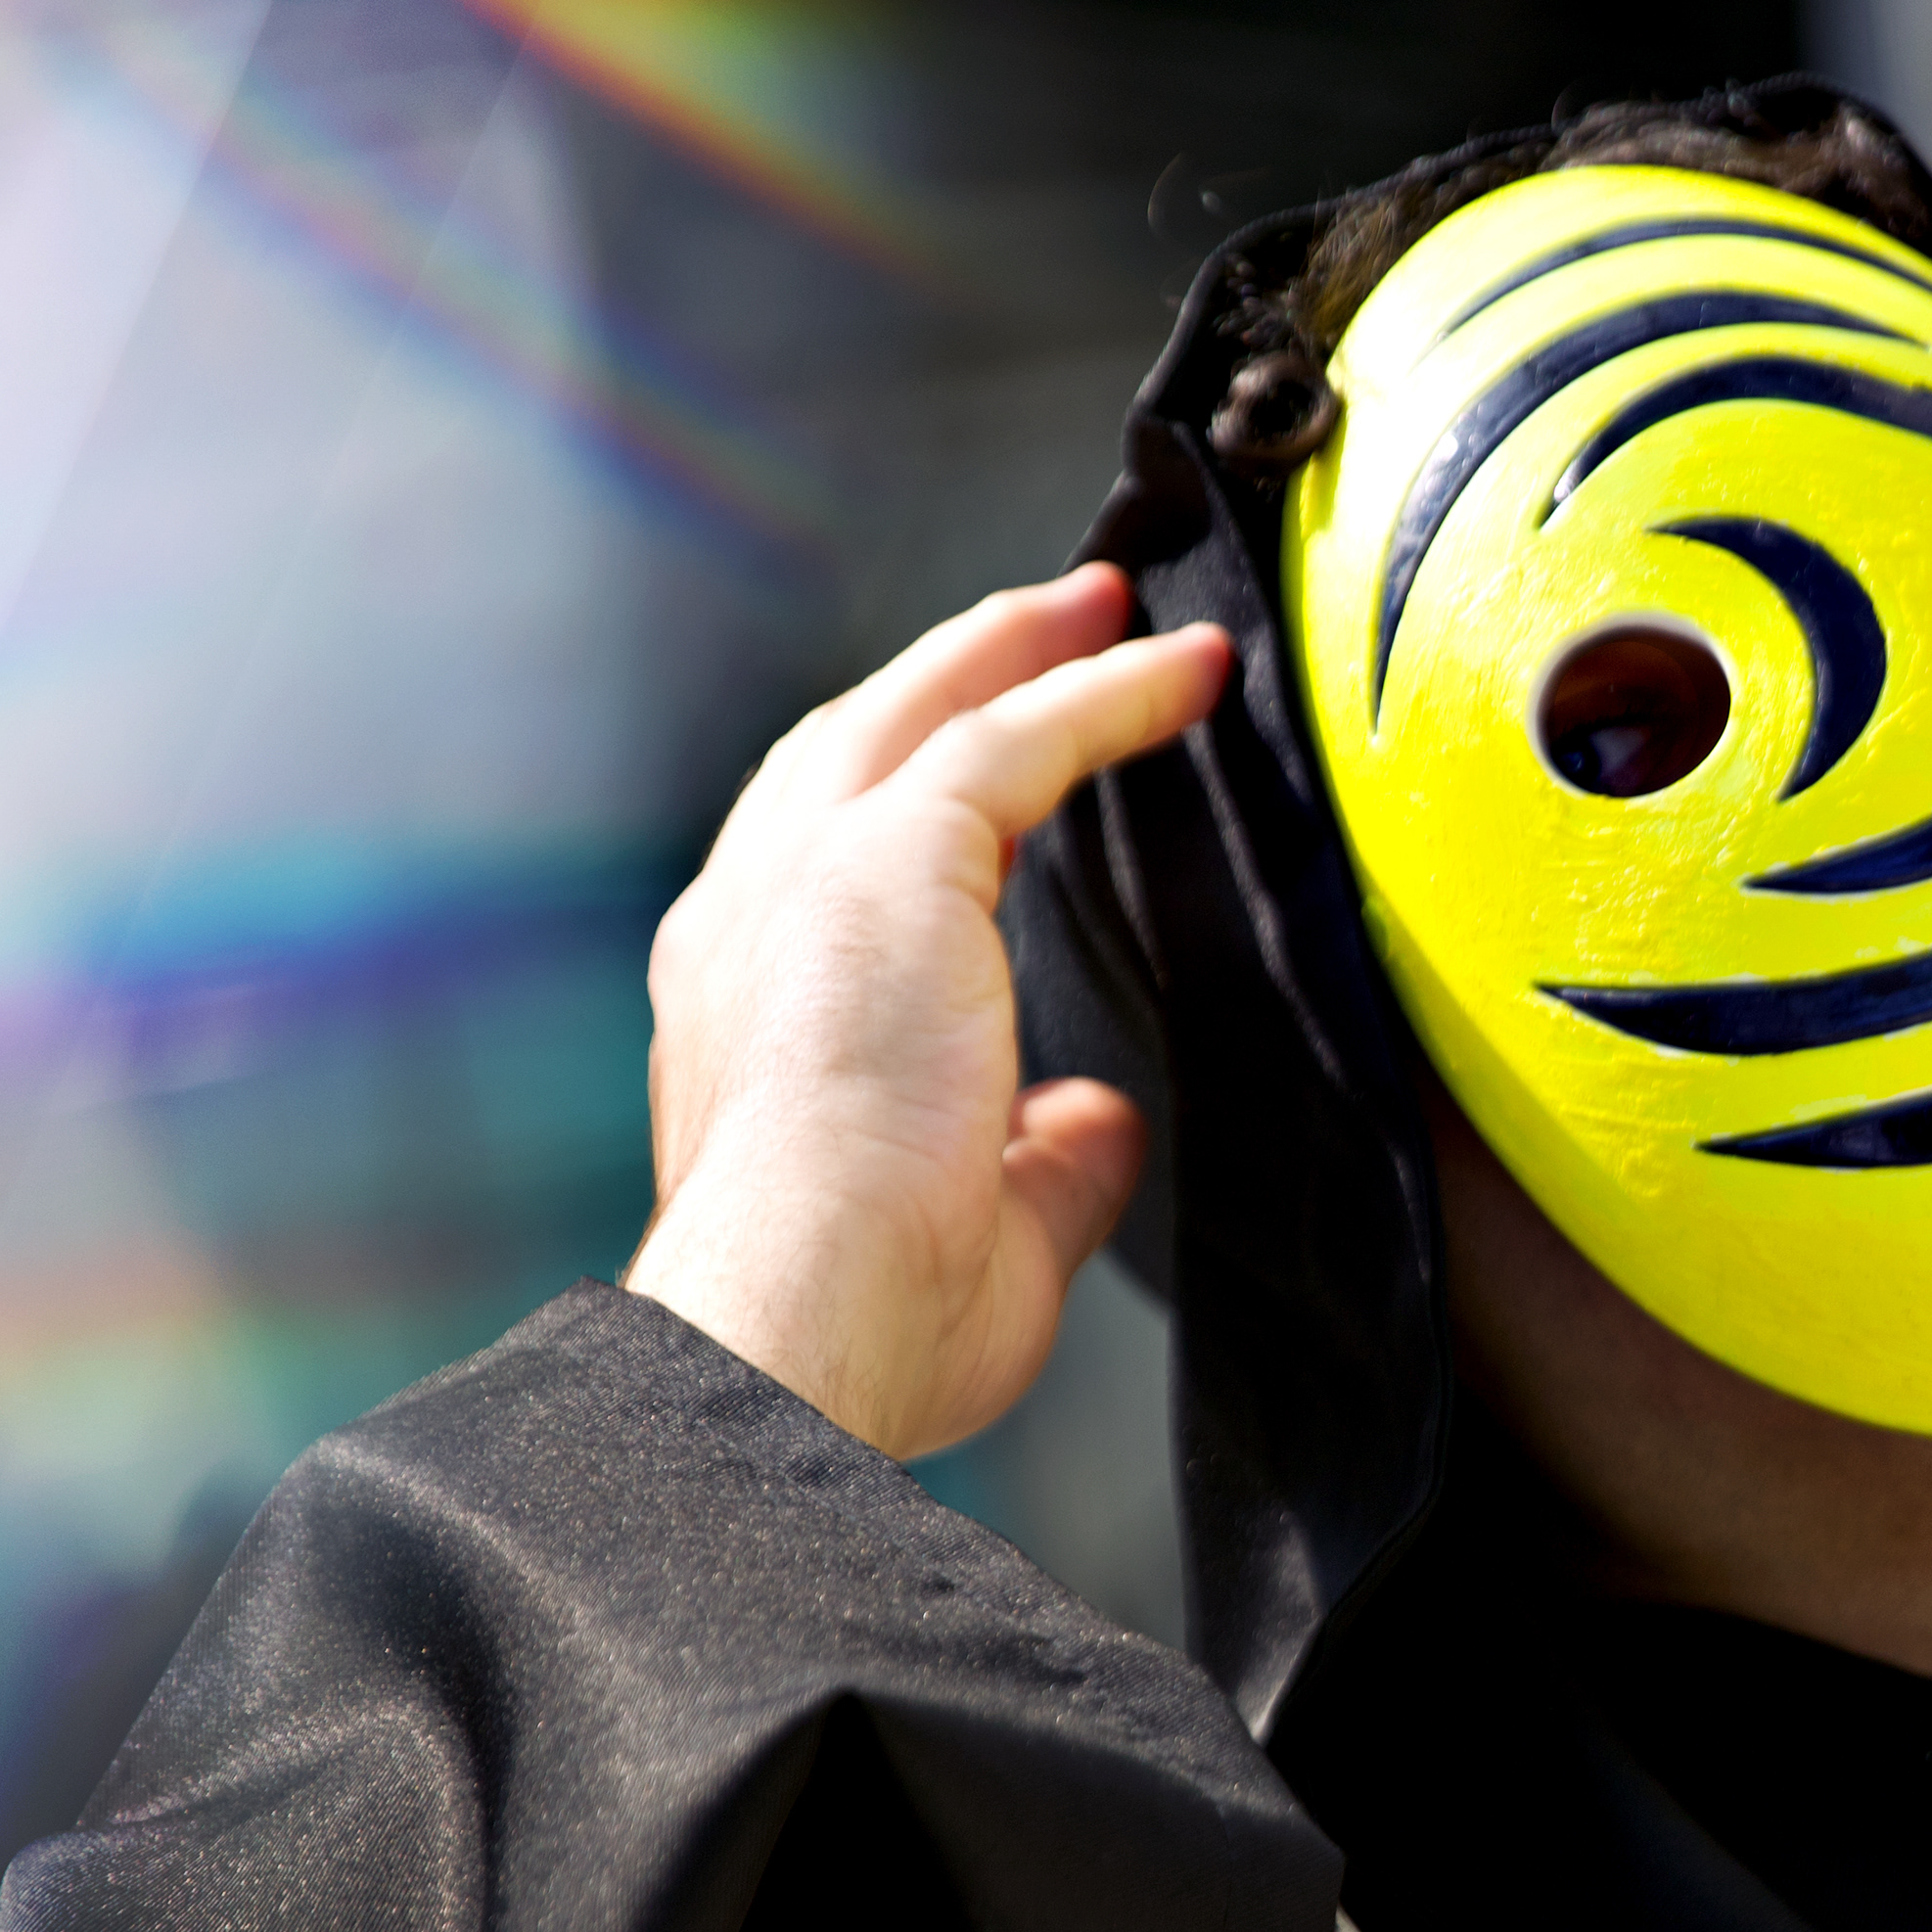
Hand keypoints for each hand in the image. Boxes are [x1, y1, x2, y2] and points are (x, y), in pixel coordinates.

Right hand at [625, 565, 1228, 1458]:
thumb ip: (1040, 1160)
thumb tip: (1094, 1119)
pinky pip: (1017, 736)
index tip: (986, 779)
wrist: (800, 1318)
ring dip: (1020, 651)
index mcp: (744, 1020)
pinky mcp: (884, 858)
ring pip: (922, 714)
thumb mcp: (982, 1230)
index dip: (906, 809)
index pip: (819, 874)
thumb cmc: (867, 1320)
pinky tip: (1187, 670)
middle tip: (1045, 630)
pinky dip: (1106, 690)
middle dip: (947, 681)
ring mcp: (800, 881)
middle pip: (850, 752)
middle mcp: (744, 927)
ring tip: (1106, 610)